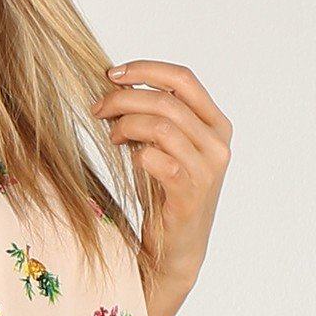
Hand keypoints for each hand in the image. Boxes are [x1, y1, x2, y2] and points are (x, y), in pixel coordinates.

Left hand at [93, 60, 231, 286]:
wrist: (176, 245)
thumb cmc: (165, 191)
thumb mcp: (161, 145)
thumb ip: (152, 116)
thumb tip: (116, 86)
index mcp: (215, 123)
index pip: (184, 78)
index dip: (146, 69)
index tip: (112, 74)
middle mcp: (218, 142)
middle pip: (167, 100)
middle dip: (124, 98)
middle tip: (98, 109)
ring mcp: (208, 169)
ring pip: (162, 126)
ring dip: (127, 126)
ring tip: (112, 137)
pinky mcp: (191, 193)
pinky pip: (160, 160)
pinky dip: (138, 155)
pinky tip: (131, 160)